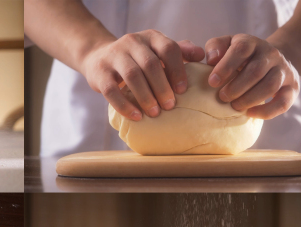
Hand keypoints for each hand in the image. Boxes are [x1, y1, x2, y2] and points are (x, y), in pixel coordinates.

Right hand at [80, 30, 204, 119]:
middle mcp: (132, 42)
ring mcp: (113, 56)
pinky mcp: (99, 72)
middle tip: (170, 106)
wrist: (98, 58)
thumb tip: (202, 56)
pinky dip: (125, 106)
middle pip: (150, 64)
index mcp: (150, 37)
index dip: (178, 69)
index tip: (183, 90)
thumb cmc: (136, 60)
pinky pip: (112, 91)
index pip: (168, 48)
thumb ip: (179, 52)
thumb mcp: (156, 51)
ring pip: (132, 76)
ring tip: (155, 113)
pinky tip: (136, 116)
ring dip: (146, 97)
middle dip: (162, 87)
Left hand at [205, 33, 299, 119]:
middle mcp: (271, 54)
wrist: (274, 60)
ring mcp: (284, 70)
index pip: (242, 49)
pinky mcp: (292, 87)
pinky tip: (250, 114)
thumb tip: (212, 59)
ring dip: (249, 99)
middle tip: (222, 97)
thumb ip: (215, 47)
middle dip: (236, 87)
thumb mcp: (228, 45)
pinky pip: (283, 102)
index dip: (226, 66)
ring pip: (270, 86)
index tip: (212, 82)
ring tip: (234, 106)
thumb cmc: (241, 57)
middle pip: (256, 71)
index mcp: (252, 43)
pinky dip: (266, 111)